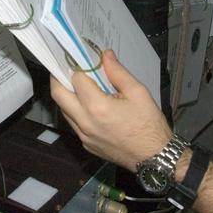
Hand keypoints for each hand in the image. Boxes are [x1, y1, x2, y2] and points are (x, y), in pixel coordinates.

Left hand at [50, 50, 170, 170]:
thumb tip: (105, 55)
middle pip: (58, 95)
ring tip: (80, 87)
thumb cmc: (149, 124)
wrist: (154, 157)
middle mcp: (85, 123)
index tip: (82, 60)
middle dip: (59, 78)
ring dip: (67, 96)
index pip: (76, 79)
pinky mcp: (86, 145)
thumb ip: (118, 72)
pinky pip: (73, 124)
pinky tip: (89, 106)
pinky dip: (76, 111)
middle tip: (68, 69)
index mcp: (97, 107)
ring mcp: (83, 136)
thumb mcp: (138, 92)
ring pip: (63, 110)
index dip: (78, 66)